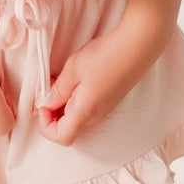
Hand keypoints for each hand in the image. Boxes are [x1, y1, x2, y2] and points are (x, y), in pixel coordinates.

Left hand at [34, 11, 169, 145]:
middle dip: (52, 114)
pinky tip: (75, 80)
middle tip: (49, 89)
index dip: (45, 124)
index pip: (61, 138)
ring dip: (63, 106)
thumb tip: (45, 103)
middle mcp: (96, 117)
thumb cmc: (107, 55)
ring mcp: (105, 110)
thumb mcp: (73, 69)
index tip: (43, 101)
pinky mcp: (109, 101)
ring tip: (61, 81)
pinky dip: (74, 100)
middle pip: (68, 130)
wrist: (139, 45)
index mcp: (86, 112)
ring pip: (76, 120)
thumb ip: (57, 90)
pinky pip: (86, 110)